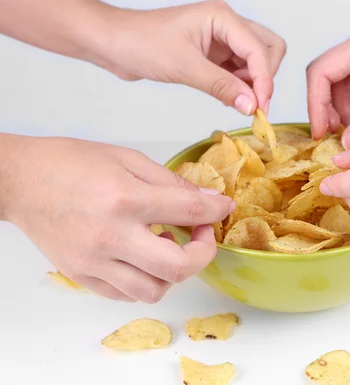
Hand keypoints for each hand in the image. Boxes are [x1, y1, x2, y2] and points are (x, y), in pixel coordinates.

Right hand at [3, 137, 233, 302]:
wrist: (21, 181)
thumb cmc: (70, 164)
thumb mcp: (127, 158)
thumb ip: (171, 182)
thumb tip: (207, 199)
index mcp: (125, 199)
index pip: (189, 212)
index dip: (216, 211)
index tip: (223, 208)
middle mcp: (111, 236)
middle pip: (179, 267)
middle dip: (204, 253)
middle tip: (202, 235)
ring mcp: (94, 262)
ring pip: (154, 290)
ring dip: (173, 272)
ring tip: (165, 245)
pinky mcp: (82, 276)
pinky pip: (126, 295)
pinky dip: (146, 281)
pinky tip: (144, 257)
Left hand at [99, 0, 285, 114]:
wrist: (113, 44)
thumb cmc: (140, 42)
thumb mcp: (184, 67)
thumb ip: (222, 86)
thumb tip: (251, 105)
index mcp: (222, 17)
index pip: (259, 50)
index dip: (264, 80)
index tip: (260, 108)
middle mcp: (226, 25)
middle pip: (268, 49)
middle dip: (266, 78)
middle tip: (256, 106)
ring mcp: (221, 40)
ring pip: (256, 62)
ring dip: (254, 84)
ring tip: (241, 105)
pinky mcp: (213, 55)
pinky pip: (239, 71)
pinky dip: (241, 87)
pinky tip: (231, 99)